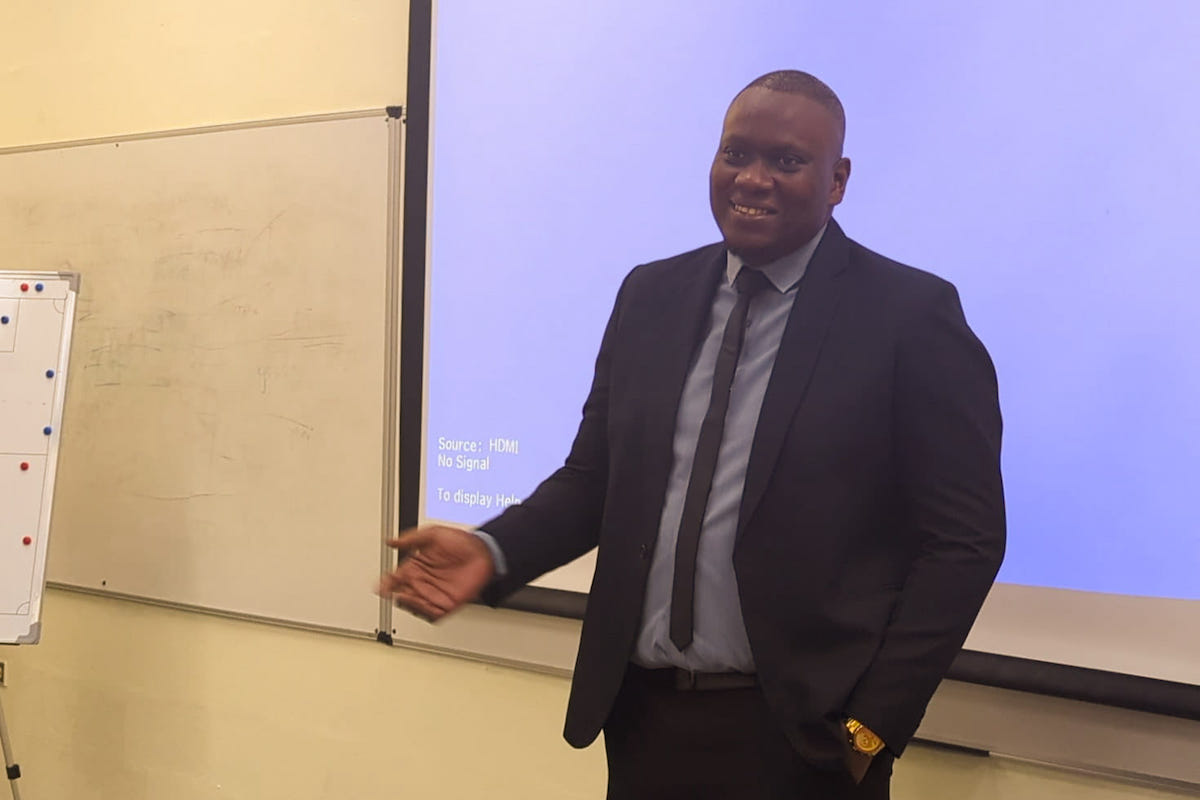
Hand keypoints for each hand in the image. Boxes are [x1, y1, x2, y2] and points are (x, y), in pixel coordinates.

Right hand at [378, 525, 494, 621]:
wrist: (486, 553)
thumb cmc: (462, 541)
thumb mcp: (433, 533)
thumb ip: (411, 539)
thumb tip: (390, 541)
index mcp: (416, 566)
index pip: (394, 578)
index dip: (385, 583)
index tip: (381, 586)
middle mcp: (423, 581)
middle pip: (401, 594)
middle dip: (396, 595)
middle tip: (395, 592)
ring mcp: (434, 594)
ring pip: (414, 606)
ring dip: (409, 604)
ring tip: (407, 597)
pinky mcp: (446, 605)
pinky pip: (432, 614)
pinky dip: (425, 613)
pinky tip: (423, 606)